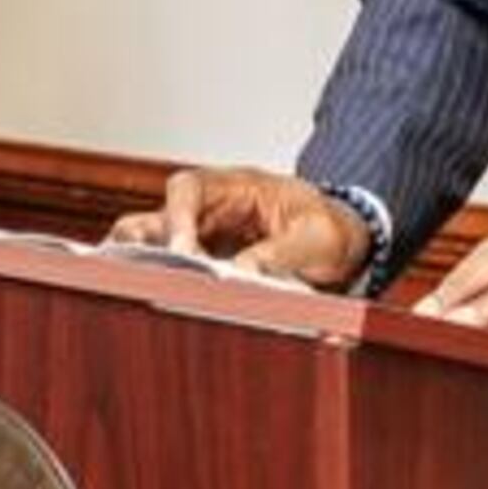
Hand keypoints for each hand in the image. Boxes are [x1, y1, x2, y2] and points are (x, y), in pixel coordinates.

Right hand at [105, 167, 368, 288]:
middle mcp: (213, 208)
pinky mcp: (206, 264)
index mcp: (239, 187)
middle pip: (159, 214)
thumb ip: (279, 254)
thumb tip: (241, 275)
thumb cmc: (329, 230)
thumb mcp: (316, 239)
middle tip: (145, 272)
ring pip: (155, 243)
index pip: (190, 189)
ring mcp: (205, 236)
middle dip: (144, 241)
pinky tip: (171, 301)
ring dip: (148, 264)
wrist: (343, 242)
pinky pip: (173, 270)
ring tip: (147, 290)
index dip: (178, 217)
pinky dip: (167, 283)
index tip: (183, 252)